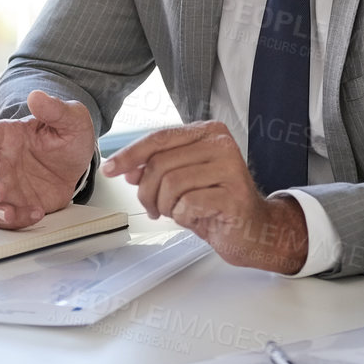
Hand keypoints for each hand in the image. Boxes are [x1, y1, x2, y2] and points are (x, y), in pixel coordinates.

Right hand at [0, 90, 95, 229]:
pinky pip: (2, 217)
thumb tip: (37, 96)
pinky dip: (15, 220)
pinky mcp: (13, 203)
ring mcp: (4, 183)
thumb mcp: (72, 120)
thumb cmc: (68, 138)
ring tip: (11, 212)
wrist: (79, 165)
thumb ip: (55, 109)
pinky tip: (35, 213)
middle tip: (0, 192)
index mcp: (6, 136)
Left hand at [102, 122, 308, 273]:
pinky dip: (182, 216)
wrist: (253, 231)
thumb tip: (127, 168)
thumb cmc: (216, 204)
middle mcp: (222, 144)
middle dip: (147, 192)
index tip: (110, 170)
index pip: (160, 137)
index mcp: (209, 132)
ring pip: (171, 184)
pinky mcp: (234, 195)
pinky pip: (187, 204)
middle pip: (160, 163)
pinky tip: (196, 218)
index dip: (130, 154)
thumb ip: (157, 169)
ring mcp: (231, 168)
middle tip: (152, 208)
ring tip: (177, 213)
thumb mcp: (181, 181)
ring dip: (165, 206)